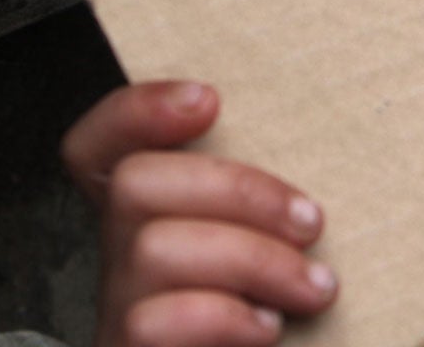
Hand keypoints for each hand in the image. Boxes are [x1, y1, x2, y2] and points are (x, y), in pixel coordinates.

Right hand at [63, 81, 337, 346]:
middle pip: (137, 184)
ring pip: (152, 247)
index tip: (209, 100)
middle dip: (237, 190)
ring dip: (250, 258)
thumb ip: (274, 219)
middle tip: (312, 223)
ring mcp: (117, 322)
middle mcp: (120, 274)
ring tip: (312, 288)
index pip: (99, 151)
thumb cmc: (275, 333)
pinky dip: (222, 317)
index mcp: (150, 232)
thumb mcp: (275, 263)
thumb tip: (323, 179)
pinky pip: (152, 321)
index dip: (136, 112)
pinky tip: (265, 331)